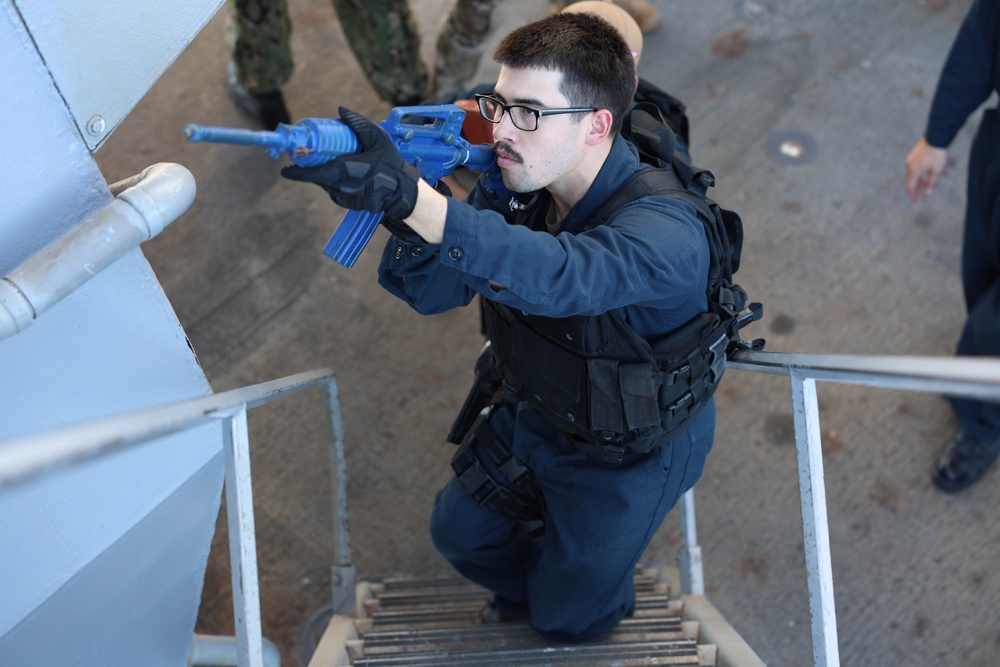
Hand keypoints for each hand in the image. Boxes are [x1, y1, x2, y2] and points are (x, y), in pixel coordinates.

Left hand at [281, 107, 419, 218]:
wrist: (403, 191)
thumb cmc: (391, 164)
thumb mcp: (378, 138)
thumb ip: (358, 124)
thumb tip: (340, 110)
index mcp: (347, 171)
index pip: (316, 174)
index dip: (299, 173)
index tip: (286, 170)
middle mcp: (344, 187)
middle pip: (320, 178)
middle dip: (312, 168)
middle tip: (307, 157)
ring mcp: (347, 198)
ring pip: (328, 185)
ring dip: (326, 174)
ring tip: (336, 162)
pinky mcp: (351, 204)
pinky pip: (337, 191)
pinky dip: (336, 182)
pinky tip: (347, 174)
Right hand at [905, 137, 947, 201]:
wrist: (936, 136)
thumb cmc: (937, 154)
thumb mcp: (937, 170)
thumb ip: (932, 182)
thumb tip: (928, 193)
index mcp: (913, 171)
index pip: (910, 187)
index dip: (913, 195)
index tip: (916, 201)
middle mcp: (909, 166)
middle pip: (910, 182)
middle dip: (916, 190)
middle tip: (922, 197)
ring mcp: (911, 160)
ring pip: (912, 175)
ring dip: (918, 182)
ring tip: (926, 186)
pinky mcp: (914, 155)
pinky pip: (914, 169)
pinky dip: (918, 175)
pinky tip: (925, 175)